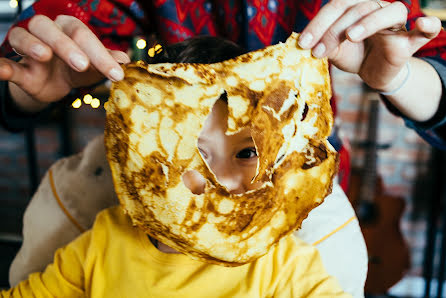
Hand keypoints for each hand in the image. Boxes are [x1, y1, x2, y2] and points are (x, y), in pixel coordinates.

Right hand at [0, 15, 129, 104]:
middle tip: (82, 65)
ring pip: (24, 36)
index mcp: (69, 30)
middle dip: (68, 46)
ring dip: (33, 44)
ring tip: (44, 55)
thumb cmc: (75, 69)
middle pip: (54, 30)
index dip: (101, 55)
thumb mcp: (94, 68)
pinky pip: (5, 62)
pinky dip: (0, 65)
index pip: (84, 36)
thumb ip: (106, 62)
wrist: (54, 86)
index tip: (116, 74)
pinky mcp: (17, 66)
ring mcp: (28, 47)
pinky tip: (0, 70)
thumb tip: (125, 60)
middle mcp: (47, 32)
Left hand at [298, 0, 441, 91]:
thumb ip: (324, 44)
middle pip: (358, 7)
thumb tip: (305, 46)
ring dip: (368, 22)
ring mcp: (395, 24)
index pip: (337, 6)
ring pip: (388, 12)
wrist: (373, 72)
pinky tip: (422, 24)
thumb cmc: (353, 55)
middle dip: (334, 29)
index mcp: (356, 8)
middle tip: (318, 51)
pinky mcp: (409, 42)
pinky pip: (426, 30)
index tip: (303, 43)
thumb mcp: (334, 51)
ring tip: (351, 36)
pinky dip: (428, 25)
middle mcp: (376, 9)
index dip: (318, 23)